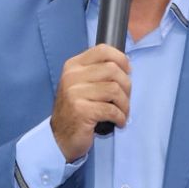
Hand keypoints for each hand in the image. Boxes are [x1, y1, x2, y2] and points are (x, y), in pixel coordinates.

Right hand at [51, 44, 130, 161]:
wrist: (60, 137)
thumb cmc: (77, 110)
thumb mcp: (81, 85)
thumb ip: (98, 72)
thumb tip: (126, 65)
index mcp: (73, 66)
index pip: (102, 50)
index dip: (121, 59)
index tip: (128, 71)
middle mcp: (72, 76)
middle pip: (112, 69)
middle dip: (126, 86)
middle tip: (124, 99)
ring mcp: (75, 93)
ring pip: (115, 89)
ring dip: (125, 104)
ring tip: (122, 112)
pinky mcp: (81, 111)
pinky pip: (112, 109)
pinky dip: (120, 117)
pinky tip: (118, 122)